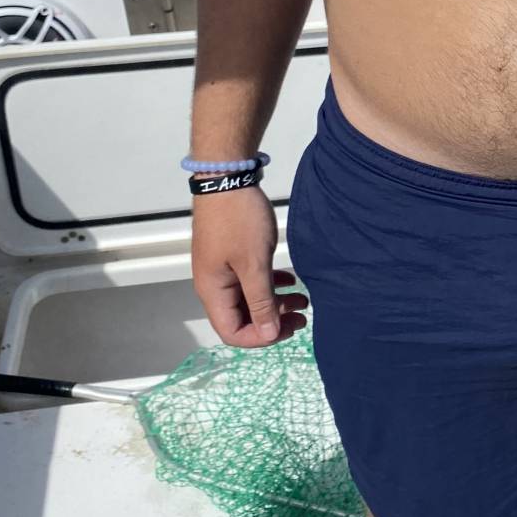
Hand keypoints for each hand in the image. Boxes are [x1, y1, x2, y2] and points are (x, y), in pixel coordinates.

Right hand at [191, 184, 308, 347]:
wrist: (227, 179)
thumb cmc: (238, 219)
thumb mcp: (254, 264)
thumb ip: (261, 300)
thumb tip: (268, 334)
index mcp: (213, 291)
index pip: (232, 332)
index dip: (260, 338)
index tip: (289, 329)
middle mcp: (215, 284)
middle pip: (242, 317)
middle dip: (273, 321)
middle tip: (303, 316)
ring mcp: (223, 268)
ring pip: (250, 298)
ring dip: (275, 302)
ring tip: (303, 299)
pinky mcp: (233, 254)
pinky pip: (251, 280)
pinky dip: (271, 284)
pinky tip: (290, 279)